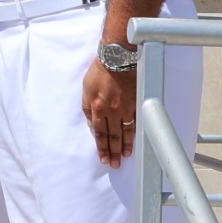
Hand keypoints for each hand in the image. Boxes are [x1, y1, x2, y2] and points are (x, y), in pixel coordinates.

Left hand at [82, 47, 135, 166]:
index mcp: (97, 108)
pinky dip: (135, 133)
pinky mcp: (136, 103)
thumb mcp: (85, 89)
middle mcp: (112, 111)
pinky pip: (135, 122)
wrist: (118, 57)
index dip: (101, 147)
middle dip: (113, 152)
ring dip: (125, 146)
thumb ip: (87, 108)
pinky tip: (134, 141)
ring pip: (125, 132)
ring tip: (125, 157)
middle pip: (113, 136)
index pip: (99, 133)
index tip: (103, 158)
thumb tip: (91, 124)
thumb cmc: (100, 71)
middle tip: (114, 165)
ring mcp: (125, 108)